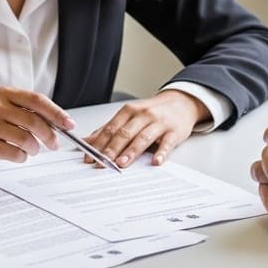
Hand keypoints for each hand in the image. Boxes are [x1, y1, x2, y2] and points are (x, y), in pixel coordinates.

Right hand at [0, 87, 73, 163]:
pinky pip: (14, 153)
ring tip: (32, 150)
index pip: (37, 101)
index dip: (56, 113)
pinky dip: (22, 157)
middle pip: (34, 121)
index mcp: (6, 94)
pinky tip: (18, 155)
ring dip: (35, 148)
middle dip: (49, 135)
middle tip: (54, 144)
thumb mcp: (6, 108)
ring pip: (26, 139)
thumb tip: (59, 124)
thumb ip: (29, 112)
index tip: (69, 124)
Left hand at [87, 90, 207, 167]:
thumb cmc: (152, 112)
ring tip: (122, 163)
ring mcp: (159, 123)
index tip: (90, 156)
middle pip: (125, 133)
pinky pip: (167, 143)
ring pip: (143, 138)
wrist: (181, 103)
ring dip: (131, 152)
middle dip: (112, 149)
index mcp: (129, 111)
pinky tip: (156, 162)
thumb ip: (109, 128)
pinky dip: (161, 153)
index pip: (111, 128)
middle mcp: (143, 115)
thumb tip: (87, 141)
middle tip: (103, 162)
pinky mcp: (174, 132)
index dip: (99, 143)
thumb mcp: (130, 116)